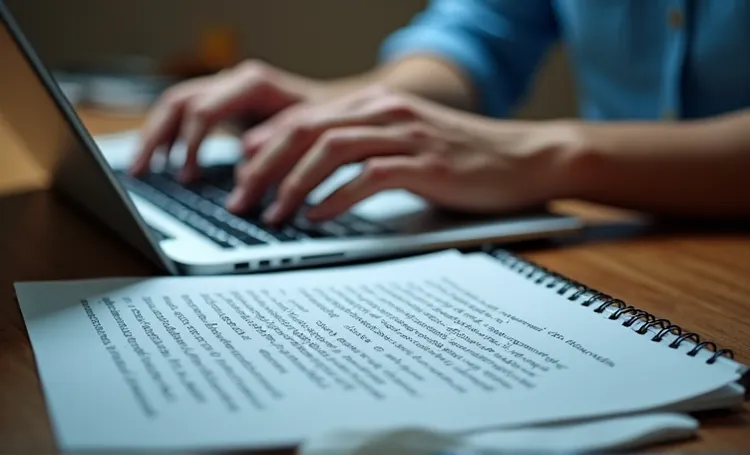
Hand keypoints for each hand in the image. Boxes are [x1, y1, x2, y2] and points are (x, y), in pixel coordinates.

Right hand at [129, 60, 321, 180]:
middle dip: (156, 137)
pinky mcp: (226, 102)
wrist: (342, 105)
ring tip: (143, 168)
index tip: (186, 176)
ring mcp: (227, 88)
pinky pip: (186, 112)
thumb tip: (243, 174)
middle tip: (142, 171)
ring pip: (176, 104)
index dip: (191, 145)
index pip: (203, 110)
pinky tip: (166, 160)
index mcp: (252, 83)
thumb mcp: (306, 134)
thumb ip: (275, 147)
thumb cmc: (328, 120)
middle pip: (179, 101)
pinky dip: (171, 135)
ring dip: (156, 136)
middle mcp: (234, 79)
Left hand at [228, 86, 580, 223]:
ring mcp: (406, 135)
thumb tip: (313, 173)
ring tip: (273, 214)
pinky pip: (367, 177)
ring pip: (330, 150)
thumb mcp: (405, 142)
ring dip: (293, 184)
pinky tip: (317, 217)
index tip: (242, 176)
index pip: (303, 117)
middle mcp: (385, 112)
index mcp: (375, 104)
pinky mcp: (426, 165)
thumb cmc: (462, 157)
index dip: (266, 146)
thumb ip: (361, 148)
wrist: (524, 158)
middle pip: (306, 130)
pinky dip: (335, 198)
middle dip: (265, 167)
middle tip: (241, 199)